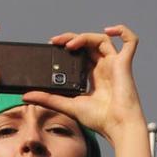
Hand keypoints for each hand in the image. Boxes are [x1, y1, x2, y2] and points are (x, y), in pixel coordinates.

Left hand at [21, 25, 145, 145]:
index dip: (68, 46)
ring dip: (84, 37)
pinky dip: (122, 31)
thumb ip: (48, 98)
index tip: (53, 46)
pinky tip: (108, 29)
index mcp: (93, 76)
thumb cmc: (100, 120)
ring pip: (101, 39)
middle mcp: (104, 68)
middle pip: (88, 43)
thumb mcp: (68, 106)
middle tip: (55, 42)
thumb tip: (26, 96)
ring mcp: (115, 65)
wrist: (117, 127)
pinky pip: (130, 42)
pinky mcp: (124, 64)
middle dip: (71, 38)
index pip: (80, 53)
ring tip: (70, 44)